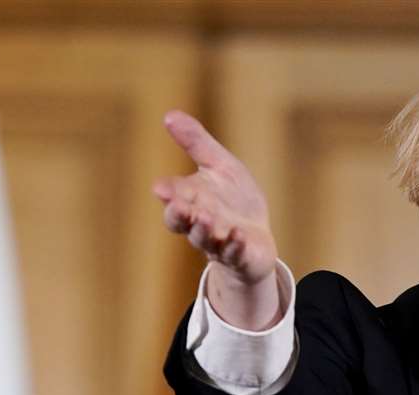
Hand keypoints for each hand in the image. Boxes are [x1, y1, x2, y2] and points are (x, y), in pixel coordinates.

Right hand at [153, 110, 280, 328]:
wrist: (256, 239)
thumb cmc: (233, 200)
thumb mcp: (218, 165)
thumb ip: (195, 143)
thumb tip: (169, 115)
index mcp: (191, 201)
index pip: (174, 197)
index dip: (168, 193)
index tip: (162, 188)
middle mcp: (200, 223)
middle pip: (183, 222)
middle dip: (179, 214)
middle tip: (176, 206)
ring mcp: (219, 242)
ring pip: (205, 239)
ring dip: (203, 229)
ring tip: (205, 218)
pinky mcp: (239, 256)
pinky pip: (234, 253)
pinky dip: (235, 246)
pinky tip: (238, 235)